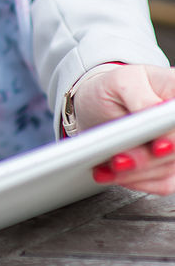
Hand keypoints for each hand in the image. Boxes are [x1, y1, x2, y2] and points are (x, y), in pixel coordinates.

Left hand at [72, 63, 174, 193]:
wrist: (98, 106)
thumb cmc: (113, 89)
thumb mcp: (122, 81)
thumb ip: (140, 96)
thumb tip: (156, 109)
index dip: (172, 136)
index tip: (158, 147)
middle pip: (174, 149)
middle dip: (146, 159)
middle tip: (118, 160)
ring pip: (168, 169)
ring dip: (135, 173)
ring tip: (108, 166)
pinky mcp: (169, 166)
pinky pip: (163, 184)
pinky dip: (136, 182)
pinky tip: (114, 175)